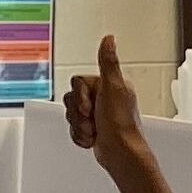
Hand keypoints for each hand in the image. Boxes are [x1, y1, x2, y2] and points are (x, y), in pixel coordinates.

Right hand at [64, 34, 149, 160]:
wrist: (120, 153)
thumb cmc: (120, 124)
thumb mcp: (113, 88)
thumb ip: (108, 63)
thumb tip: (109, 39)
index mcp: (109, 85)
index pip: (77, 82)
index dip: (80, 96)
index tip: (91, 105)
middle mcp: (104, 97)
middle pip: (71, 98)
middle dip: (79, 114)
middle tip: (93, 120)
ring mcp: (98, 114)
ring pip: (70, 114)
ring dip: (79, 126)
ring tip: (94, 130)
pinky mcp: (92, 128)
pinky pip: (73, 128)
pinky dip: (80, 136)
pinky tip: (92, 138)